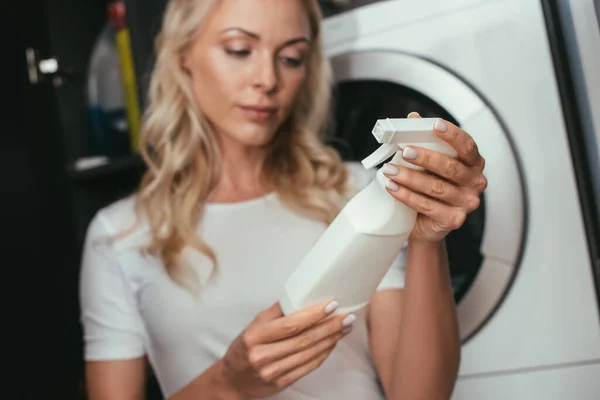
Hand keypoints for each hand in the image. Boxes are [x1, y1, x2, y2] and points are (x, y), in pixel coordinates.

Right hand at [219, 300, 353, 398]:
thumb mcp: (254, 324)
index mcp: (255, 336)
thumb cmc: (245, 347)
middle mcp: (263, 355)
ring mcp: (273, 372)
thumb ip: (277, 311)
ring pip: (309, 353)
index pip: (290, 324)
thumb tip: (302, 294)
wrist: (233, 379)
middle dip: (330, 326)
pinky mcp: (282, 383)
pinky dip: (324, 353)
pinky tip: (333, 342)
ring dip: (331, 339)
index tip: (332, 305)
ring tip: (345, 327)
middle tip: (347, 316)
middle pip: (304, 339)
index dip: (314, 314)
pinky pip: (309, 366)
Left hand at [383, 112, 486, 241]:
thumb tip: (413, 118)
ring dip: (410, 177)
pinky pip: (427, 205)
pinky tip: (392, 187)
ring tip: (389, 171)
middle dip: (425, 158)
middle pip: (450, 168)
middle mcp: (475, 183)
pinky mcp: (453, 220)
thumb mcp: (429, 163)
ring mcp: (466, 203)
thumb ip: (425, 141)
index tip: (435, 125)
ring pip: (436, 187)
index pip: (467, 146)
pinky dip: (407, 196)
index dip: (452, 135)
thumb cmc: (430, 187)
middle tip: (404, 151)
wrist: (425, 223)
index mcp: (473, 164)